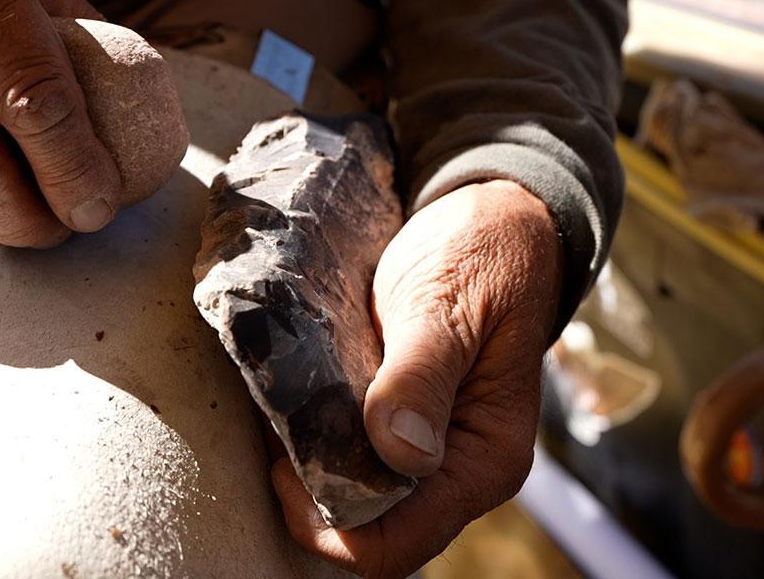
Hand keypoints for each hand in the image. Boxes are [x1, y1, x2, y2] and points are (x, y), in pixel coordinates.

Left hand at [272, 179, 562, 577]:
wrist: (493, 220)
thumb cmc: (483, 255)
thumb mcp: (449, 303)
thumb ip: (421, 376)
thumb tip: (398, 452)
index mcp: (486, 457)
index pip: (398, 543)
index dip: (330, 525)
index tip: (283, 466)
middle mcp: (458, 468)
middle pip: (369, 527)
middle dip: (310, 492)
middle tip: (270, 427)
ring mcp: (429, 449)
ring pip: (353, 492)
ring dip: (307, 464)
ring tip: (274, 409)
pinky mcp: (402, 422)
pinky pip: (350, 452)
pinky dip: (314, 435)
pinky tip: (290, 398)